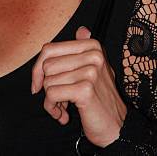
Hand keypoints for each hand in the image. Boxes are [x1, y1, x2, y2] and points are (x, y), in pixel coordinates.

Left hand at [31, 26, 127, 147]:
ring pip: (48, 82)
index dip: (38, 68)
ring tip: (64, 107)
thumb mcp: (94, 69)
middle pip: (46, 66)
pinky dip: (53, 108)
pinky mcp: (85, 89)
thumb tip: (82, 29)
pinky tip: (64, 115)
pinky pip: (52, 95)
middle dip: (46, 86)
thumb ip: (83, 49)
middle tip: (59, 99)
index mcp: (92, 46)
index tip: (39, 82)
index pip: (49, 49)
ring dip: (51, 100)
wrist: (117, 128)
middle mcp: (93, 55)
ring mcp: (90, 71)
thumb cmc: (100, 99)